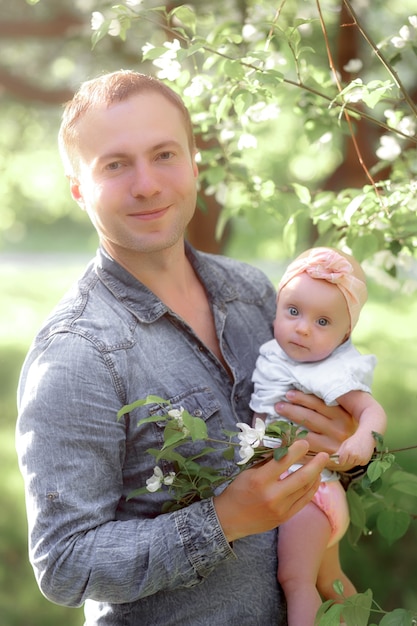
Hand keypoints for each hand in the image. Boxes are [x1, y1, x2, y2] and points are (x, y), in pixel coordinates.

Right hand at [213, 439, 328, 541]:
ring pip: (306, 489)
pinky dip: (312, 489)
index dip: (297, 450)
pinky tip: (315, 480)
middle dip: (316, 464)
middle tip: (325, 454)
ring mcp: (281, 508)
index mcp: (260, 480)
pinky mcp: (285, 517)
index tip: (305, 442)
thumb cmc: (237, 491)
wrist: (230, 519)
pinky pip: (304, 501)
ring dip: (316, 475)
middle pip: (301, 477)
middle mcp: (272, 495)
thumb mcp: (248, 471)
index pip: (283, 461)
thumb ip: (267, 461)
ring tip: (321, 465)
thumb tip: (285, 446)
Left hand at [275, 390, 355, 460]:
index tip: (288, 394)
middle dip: (290, 410)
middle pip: (309, 418)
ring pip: (304, 436)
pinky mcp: (324, 461)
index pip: (318, 404)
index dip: (302, 398)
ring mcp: (331, 447)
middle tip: (277, 406)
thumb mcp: (343, 416)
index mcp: (342, 417)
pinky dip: (290, 449)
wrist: (357, 456)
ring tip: (274, 424)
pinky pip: (304, 454)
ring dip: (286, 430)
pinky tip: (279, 444)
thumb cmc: (345, 430)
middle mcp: (338, 432)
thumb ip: (328, 406)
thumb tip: (301, 393)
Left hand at [336, 432, 375, 466]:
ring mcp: (360, 458)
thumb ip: (340, 452)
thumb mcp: (345, 444)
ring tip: (358, 451)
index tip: (342, 459)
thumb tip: (335, 460)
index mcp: (347, 450)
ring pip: (354, 463)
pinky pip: (360, 464)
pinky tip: (362, 453)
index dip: (341, 461)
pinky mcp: (365, 460)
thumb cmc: (355, 440)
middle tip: (352, 451)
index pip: (341, 462)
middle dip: (348, 459)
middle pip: (348, 463)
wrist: (367, 436)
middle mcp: (353, 455)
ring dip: (355, 460)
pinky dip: (361, 460)